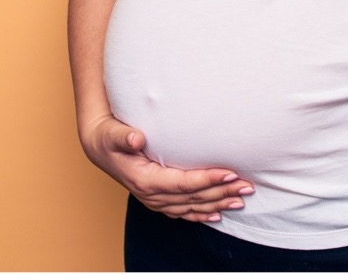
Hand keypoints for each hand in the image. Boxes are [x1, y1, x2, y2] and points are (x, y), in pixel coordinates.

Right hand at [79, 113, 253, 222]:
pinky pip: (183, 212)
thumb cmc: (108, 137)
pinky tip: (218, 214)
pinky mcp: (158, 200)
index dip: (208, 180)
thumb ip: (124, 136)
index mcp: (145, 180)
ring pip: (192, 206)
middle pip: (193, 197)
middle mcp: (152, 195)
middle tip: (247, 186)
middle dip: (222, 192)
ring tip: (241, 199)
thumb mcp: (112, 134)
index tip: (230, 173)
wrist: (99, 148)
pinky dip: (201, 214)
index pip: (183, 183)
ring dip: (217, 203)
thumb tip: (136, 138)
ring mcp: (155, 200)